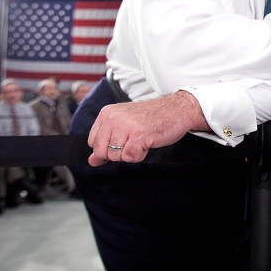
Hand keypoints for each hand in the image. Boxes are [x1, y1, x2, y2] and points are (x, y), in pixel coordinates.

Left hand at [87, 90, 207, 165]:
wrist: (177, 109)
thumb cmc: (152, 117)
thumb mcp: (124, 126)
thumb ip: (106, 143)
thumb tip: (92, 161)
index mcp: (107, 113)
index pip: (93, 142)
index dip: (108, 147)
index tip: (123, 139)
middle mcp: (113, 118)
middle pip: (102, 152)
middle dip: (118, 153)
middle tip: (133, 140)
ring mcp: (126, 126)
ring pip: (116, 156)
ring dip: (131, 154)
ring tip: (142, 139)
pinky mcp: (139, 136)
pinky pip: (130, 157)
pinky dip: (140, 155)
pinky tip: (148, 143)